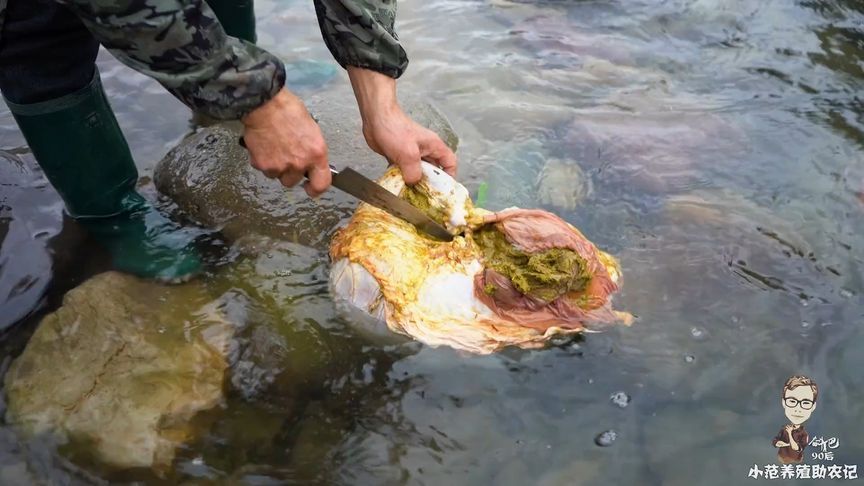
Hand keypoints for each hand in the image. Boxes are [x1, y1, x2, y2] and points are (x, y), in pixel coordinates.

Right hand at [241, 88, 331, 196]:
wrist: (265, 104)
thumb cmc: (288, 110)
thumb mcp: (311, 130)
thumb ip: (312, 150)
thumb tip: (310, 159)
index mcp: (316, 153)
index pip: (321, 184)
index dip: (315, 189)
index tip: (310, 188)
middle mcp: (299, 163)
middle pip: (293, 181)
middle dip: (288, 173)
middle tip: (285, 157)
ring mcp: (280, 166)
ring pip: (276, 175)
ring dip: (275, 166)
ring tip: (273, 147)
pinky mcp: (262, 164)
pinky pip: (263, 168)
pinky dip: (262, 160)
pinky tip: (264, 145)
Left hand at [348, 67, 456, 183]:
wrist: (375, 118)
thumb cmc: (394, 129)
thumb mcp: (409, 154)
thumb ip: (414, 172)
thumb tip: (414, 183)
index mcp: (434, 146)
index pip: (450, 163)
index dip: (450, 176)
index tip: (443, 189)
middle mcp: (425, 150)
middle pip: (434, 171)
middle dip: (430, 183)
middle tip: (425, 196)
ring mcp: (412, 154)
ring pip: (418, 172)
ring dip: (414, 182)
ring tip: (411, 193)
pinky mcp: (399, 156)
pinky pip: (405, 171)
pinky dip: (402, 178)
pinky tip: (397, 185)